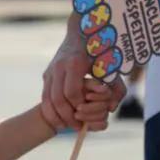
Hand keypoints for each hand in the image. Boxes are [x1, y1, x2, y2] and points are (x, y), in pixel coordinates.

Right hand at [43, 4, 125, 129]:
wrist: (80, 34)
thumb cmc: (100, 51)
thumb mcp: (113, 67)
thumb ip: (116, 88)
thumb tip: (110, 108)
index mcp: (74, 63)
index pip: (72, 92)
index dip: (79, 106)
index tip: (86, 114)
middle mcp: (58, 67)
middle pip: (57, 98)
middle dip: (66, 115)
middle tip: (77, 126)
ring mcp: (50, 71)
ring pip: (46, 99)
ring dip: (55, 116)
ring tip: (65, 126)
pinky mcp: (46, 76)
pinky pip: (44, 97)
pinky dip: (49, 111)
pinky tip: (58, 120)